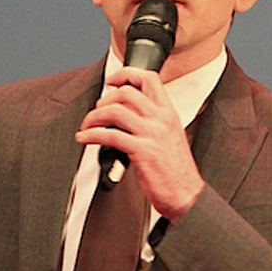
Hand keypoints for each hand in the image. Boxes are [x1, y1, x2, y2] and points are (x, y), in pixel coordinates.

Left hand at [75, 67, 203, 222]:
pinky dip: (91, 135)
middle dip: (105, 99)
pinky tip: (85, 139)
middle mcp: (161, 120)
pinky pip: (110, 136)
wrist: (186, 196)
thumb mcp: (170, 137)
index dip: (127, 74)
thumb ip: (154, 121)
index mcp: (169, 113)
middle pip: (127, 92)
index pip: (149, 79)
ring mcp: (152, 135)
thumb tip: (129, 112)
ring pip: (115, 111)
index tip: (112, 81)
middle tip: (97, 110)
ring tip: (87, 125)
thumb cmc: (176, 171)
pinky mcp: (142, 151)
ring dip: (94, 117)